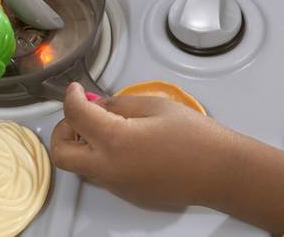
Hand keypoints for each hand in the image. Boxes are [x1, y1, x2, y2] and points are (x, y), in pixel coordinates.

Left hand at [51, 83, 283, 232]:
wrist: (223, 173)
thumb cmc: (192, 134)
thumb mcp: (153, 105)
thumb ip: (117, 104)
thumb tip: (96, 105)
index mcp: (114, 141)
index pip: (74, 115)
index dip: (70, 96)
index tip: (76, 89)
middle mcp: (108, 168)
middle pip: (61, 154)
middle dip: (61, 130)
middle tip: (79, 114)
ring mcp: (117, 186)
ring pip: (79, 165)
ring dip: (80, 143)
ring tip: (104, 124)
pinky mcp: (128, 195)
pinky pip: (100, 173)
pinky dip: (99, 155)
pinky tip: (122, 141)